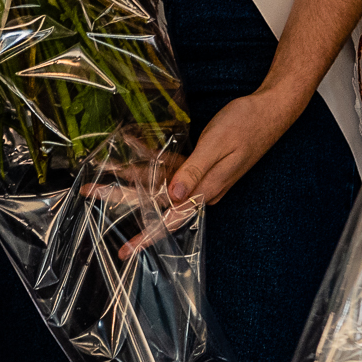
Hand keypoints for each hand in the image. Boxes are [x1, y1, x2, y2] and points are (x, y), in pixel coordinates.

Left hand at [118, 89, 303, 258]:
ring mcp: (200, 176)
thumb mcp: (218, 145)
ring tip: (100, 175)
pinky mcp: (199, 162)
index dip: (146, 235)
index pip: (171, 219)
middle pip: (155, 200)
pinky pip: (169, 165)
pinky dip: (149, 158)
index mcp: (207, 190)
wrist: (270, 110)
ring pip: (157, 183)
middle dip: (122, 197)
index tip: (127, 251)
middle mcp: (201, 188)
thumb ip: (194, 171)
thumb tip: (173, 198)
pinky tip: (129, 147)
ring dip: (129, 177)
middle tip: (91, 193)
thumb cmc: (247, 125)